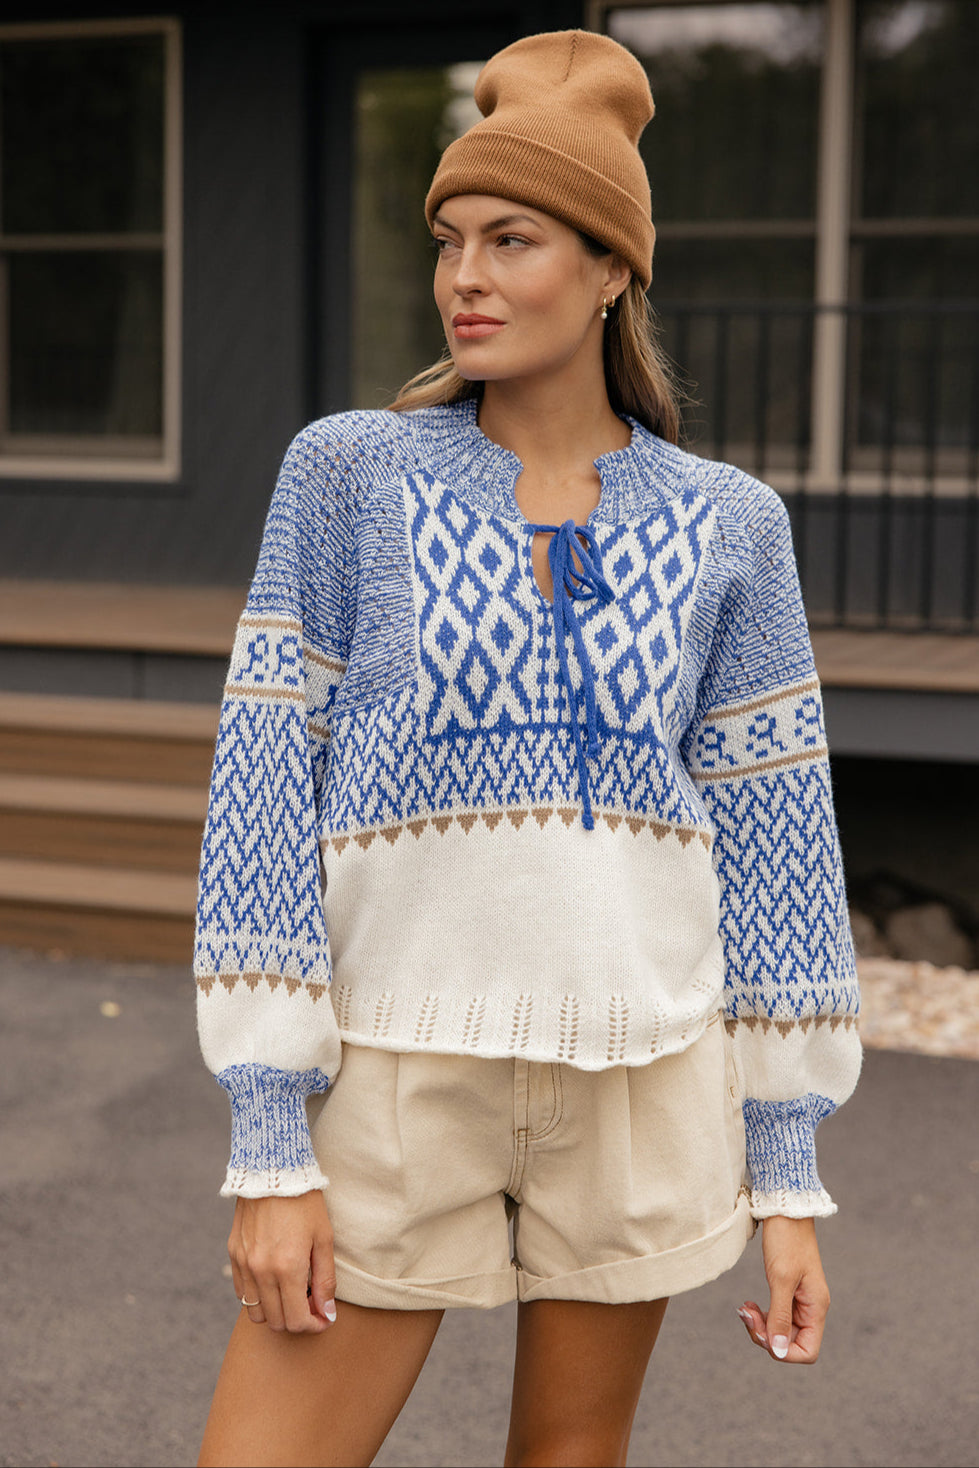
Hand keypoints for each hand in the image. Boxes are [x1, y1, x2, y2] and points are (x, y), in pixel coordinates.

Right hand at [229, 1190, 336, 1333]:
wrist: (273, 1171)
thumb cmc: (305, 1203)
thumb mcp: (324, 1238)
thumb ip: (325, 1280)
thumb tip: (327, 1313)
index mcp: (287, 1268)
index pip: (297, 1320)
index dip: (313, 1325)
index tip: (323, 1318)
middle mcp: (261, 1271)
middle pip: (276, 1322)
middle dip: (296, 1321)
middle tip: (310, 1306)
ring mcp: (244, 1264)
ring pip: (255, 1312)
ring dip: (274, 1312)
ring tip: (291, 1294)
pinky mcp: (234, 1254)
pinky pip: (242, 1292)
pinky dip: (258, 1296)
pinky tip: (273, 1281)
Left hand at [737, 1215, 829, 1363]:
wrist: (784, 1208)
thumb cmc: (786, 1239)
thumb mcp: (780, 1279)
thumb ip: (779, 1316)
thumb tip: (778, 1351)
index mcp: (816, 1307)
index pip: (807, 1352)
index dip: (783, 1352)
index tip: (762, 1333)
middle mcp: (811, 1307)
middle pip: (790, 1342)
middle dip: (765, 1335)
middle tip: (746, 1315)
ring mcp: (799, 1300)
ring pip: (780, 1330)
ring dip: (760, 1325)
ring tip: (744, 1308)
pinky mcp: (787, 1290)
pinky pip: (775, 1315)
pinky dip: (760, 1314)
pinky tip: (748, 1304)